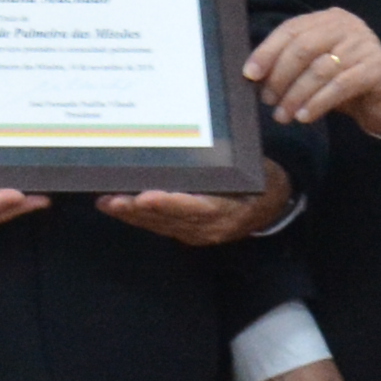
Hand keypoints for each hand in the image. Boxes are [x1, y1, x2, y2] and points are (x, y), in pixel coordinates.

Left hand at [98, 175, 301, 248]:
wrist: (273, 206)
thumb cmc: (260, 180)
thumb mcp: (250, 169)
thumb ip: (224, 166)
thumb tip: (194, 145)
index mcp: (228, 210)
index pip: (195, 208)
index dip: (168, 204)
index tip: (144, 196)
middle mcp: (211, 227)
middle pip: (170, 219)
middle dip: (138, 210)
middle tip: (111, 199)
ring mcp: (200, 234)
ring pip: (161, 226)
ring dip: (133, 216)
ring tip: (107, 203)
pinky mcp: (191, 235)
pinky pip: (162, 228)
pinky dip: (141, 219)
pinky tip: (121, 209)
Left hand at [243, 11, 380, 138]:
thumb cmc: (345, 83)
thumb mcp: (316, 69)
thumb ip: (291, 65)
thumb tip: (253, 76)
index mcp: (328, 19)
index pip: (291, 29)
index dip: (267, 51)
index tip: (249, 74)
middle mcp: (348, 26)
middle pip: (303, 47)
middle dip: (280, 76)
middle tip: (267, 100)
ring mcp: (365, 45)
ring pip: (320, 69)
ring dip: (296, 94)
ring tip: (282, 115)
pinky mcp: (378, 69)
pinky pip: (340, 86)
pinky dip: (318, 102)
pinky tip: (304, 116)